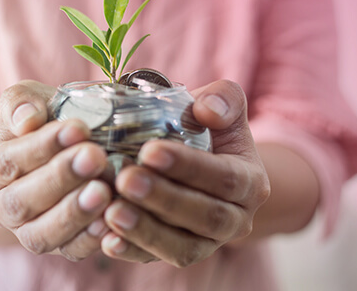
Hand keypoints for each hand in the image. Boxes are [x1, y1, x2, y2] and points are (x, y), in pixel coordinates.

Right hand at [0, 80, 111, 260]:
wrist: (55, 151)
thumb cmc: (43, 122)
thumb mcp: (28, 100)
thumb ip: (21, 102)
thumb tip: (26, 119)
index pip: (8, 161)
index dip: (42, 147)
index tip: (78, 128)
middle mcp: (0, 205)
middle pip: (20, 201)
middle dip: (60, 178)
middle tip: (94, 156)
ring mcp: (26, 230)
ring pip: (40, 234)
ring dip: (73, 214)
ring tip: (103, 191)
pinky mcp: (57, 245)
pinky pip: (68, 251)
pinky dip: (89, 240)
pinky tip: (111, 222)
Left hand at [101, 80, 269, 266]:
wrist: (209, 167)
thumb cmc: (211, 133)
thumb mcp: (225, 108)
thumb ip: (223, 98)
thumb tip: (207, 109)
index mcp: (249, 182)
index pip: (224, 178)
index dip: (188, 166)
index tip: (149, 151)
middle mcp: (235, 219)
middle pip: (205, 216)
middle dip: (163, 199)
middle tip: (125, 179)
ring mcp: (209, 242)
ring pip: (183, 246)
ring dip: (146, 231)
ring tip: (112, 212)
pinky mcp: (181, 252)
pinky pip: (159, 258)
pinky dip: (133, 251)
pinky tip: (107, 239)